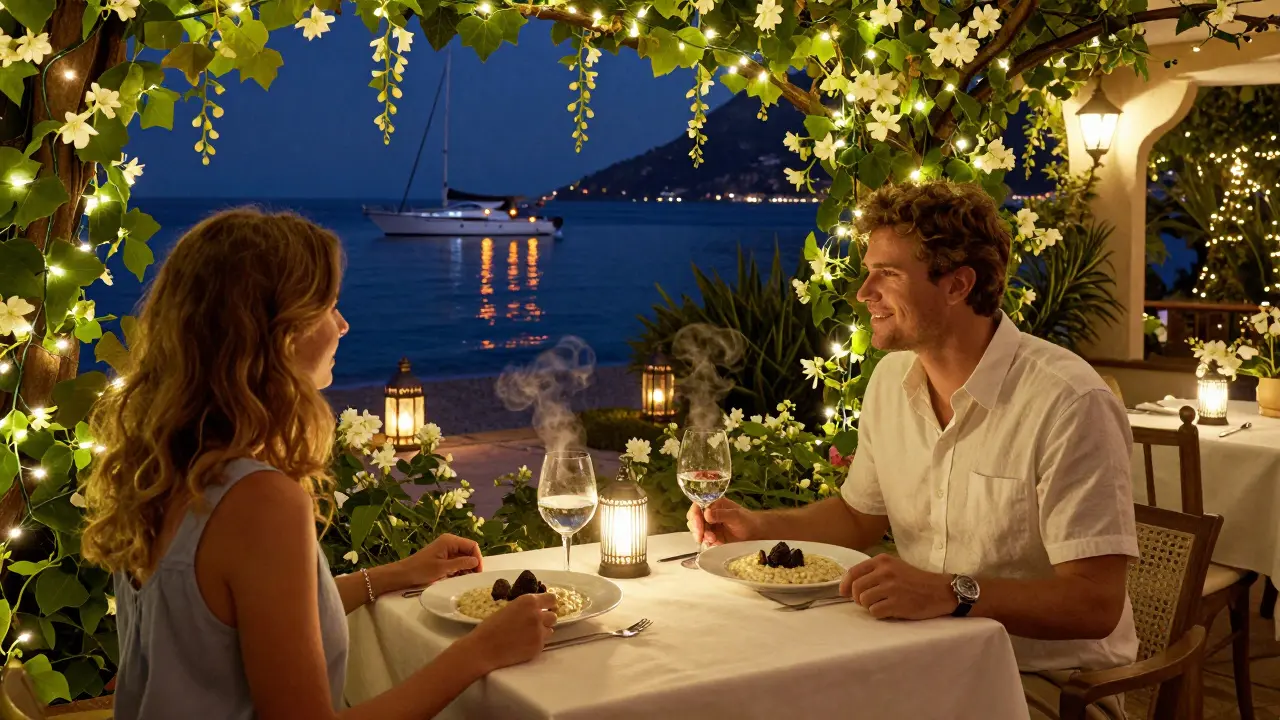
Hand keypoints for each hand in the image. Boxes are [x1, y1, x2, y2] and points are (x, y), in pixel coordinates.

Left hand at [390, 533, 481, 590]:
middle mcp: (450, 542)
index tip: (478, 572)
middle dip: (473, 563)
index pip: (472, 545)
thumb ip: (461, 563)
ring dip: (466, 567)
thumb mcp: (443, 568)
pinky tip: (459, 577)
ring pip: (464, 557)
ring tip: (466, 579)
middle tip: (473, 577)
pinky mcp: (443, 557)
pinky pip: (457, 561)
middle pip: (469, 551)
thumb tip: (476, 561)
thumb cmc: (422, 570)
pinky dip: (460, 569)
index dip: (477, 558)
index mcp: (450, 541)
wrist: (404, 574)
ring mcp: (446, 549)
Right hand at [459, 593, 557, 672]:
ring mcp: (539, 632)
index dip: (549, 604)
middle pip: (553, 615)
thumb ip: (526, 607)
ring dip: (542, 631)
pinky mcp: (538, 647)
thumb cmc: (491, 626)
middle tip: (534, 623)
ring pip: (550, 629)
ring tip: (527, 634)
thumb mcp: (510, 608)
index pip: (552, 599)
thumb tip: (539, 608)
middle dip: (546, 619)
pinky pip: (543, 642)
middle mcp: (537, 615)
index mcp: (529, 601)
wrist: (483, 648)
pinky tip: (523, 644)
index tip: (546, 608)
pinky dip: (536, 642)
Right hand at [686, 497, 758, 546]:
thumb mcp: (736, 516)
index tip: (699, 526)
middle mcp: (709, 514)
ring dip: (701, 536)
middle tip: (701, 537)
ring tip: (713, 540)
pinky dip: (706, 542)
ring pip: (697, 530)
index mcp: (714, 504)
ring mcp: (710, 525)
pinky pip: (703, 539)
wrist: (756, 533)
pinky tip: (713, 544)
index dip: (695, 516)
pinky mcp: (712, 536)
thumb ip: (721, 514)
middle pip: (694, 519)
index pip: (697, 507)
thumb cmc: (748, 521)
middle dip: (696, 528)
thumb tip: (706, 513)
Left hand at [839, 554, 954, 620]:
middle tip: (865, 602)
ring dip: (869, 606)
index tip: (843, 593)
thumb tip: (850, 584)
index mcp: (883, 561)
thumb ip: (874, 572)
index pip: (853, 572)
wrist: (940, 591)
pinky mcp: (897, 603)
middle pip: (856, 588)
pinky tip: (888, 610)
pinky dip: (878, 614)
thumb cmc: (915, 580)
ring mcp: (891, 588)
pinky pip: (875, 612)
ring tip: (880, 605)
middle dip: (857, 598)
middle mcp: (885, 572)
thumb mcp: (894, 567)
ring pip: (864, 601)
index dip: (845, 585)